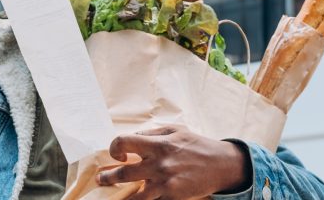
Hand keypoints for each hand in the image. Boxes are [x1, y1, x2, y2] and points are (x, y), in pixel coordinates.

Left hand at [96, 126, 251, 199]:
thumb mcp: (175, 130)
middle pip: (123, 173)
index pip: (123, 142)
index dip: (114, 148)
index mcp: (158, 143)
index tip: (118, 155)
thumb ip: (152, 132)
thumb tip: (132, 138)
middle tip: (102, 180)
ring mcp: (165, 182)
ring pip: (134, 195)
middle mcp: (159, 163)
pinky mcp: (173, 195)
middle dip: (108, 178)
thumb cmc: (197, 145)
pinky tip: (137, 198)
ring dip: (122, 195)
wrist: (221, 165)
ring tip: (115, 196)